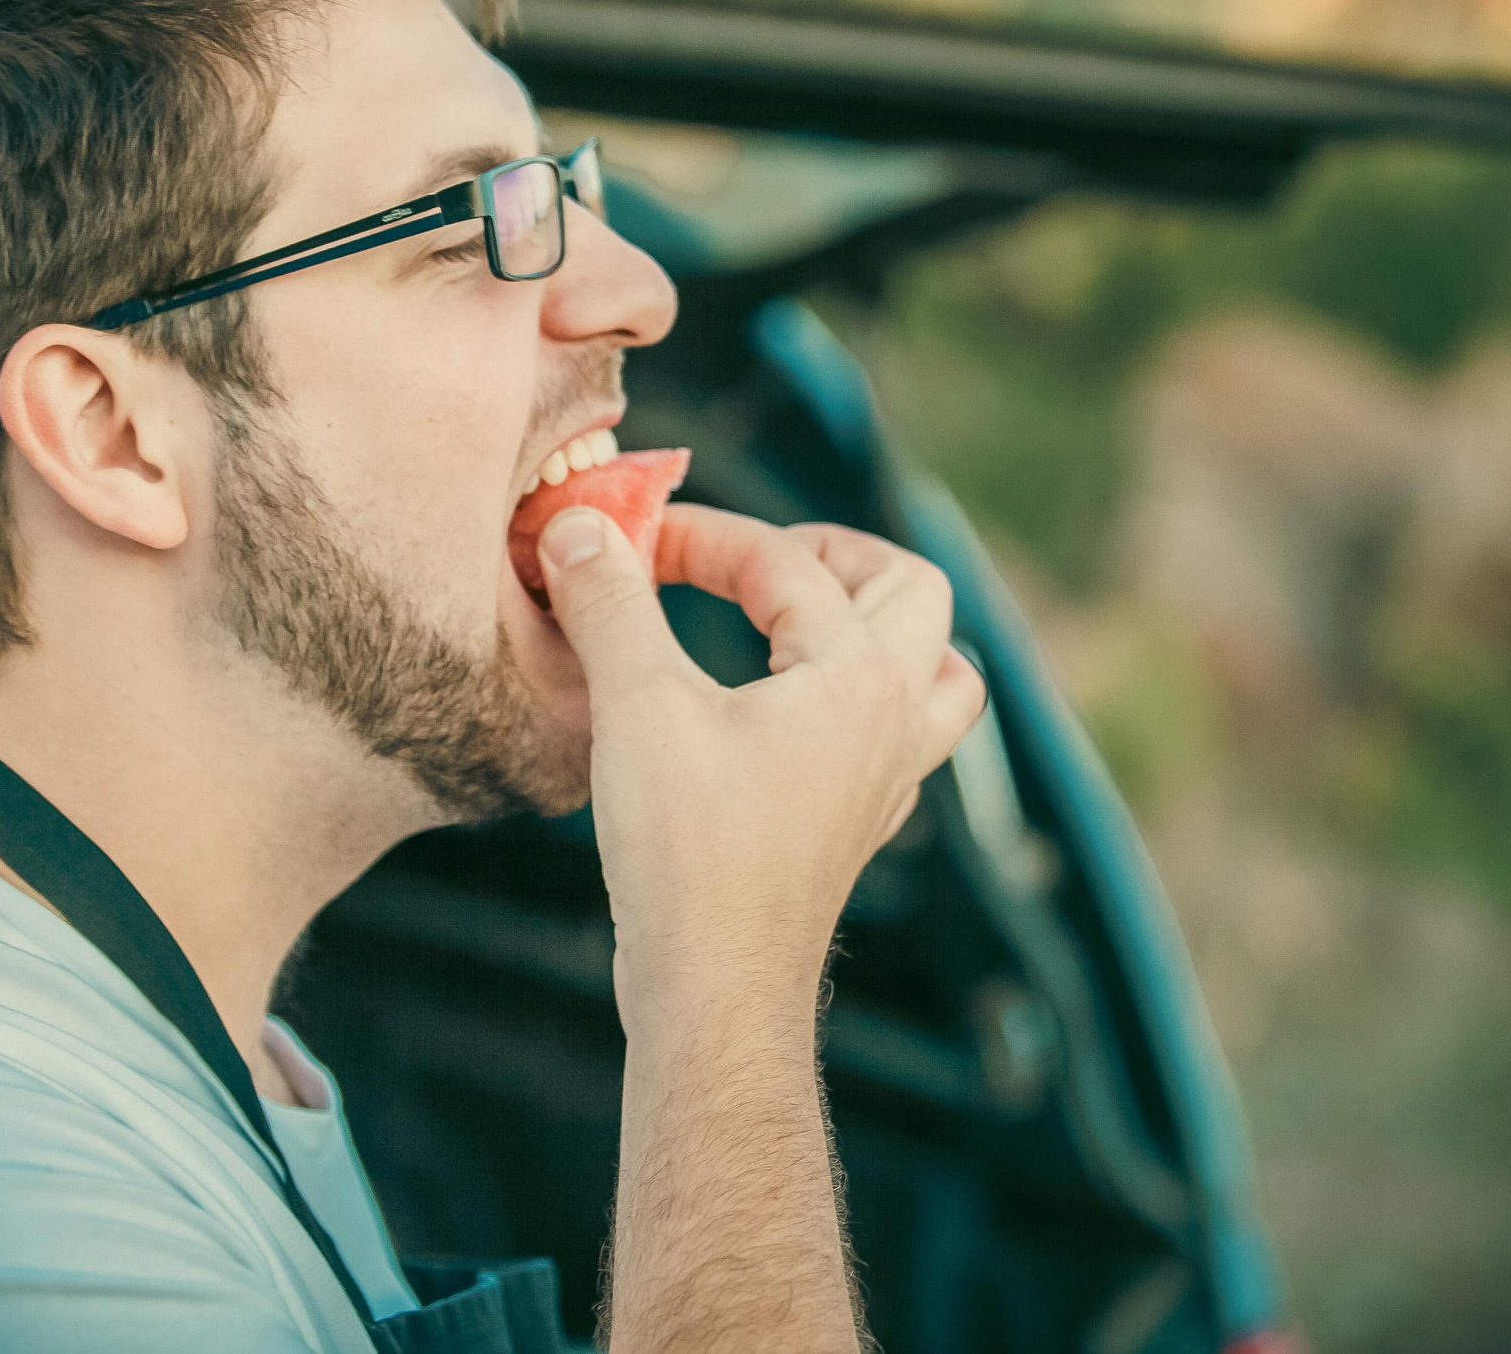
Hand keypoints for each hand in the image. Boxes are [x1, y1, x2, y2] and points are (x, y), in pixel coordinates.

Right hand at [536, 502, 986, 1033]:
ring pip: (934, 670)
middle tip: (754, 557)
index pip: (784, 562)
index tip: (623, 539)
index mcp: (859, 676)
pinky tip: (786, 711)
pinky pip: (896, 738)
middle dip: (833, 554)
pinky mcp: (855, 826)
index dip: (698, 535)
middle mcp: (894, 720)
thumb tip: (576, 521)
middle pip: (913, 593)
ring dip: (876, 628)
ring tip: (796, 620)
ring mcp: (885, 780)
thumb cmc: (688, 849)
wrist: (715, 988)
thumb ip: (611, 601)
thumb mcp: (637, 704)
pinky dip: (855, 702)